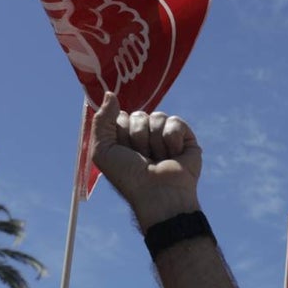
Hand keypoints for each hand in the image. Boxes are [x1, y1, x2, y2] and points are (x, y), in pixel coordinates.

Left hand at [91, 91, 202, 228]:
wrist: (158, 193)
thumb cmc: (129, 177)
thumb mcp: (103, 150)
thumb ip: (101, 121)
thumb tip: (110, 94)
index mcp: (126, 138)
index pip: (122, 117)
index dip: (122, 133)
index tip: (125, 153)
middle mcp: (146, 135)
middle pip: (140, 115)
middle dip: (139, 137)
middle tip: (143, 158)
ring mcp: (166, 136)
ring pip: (158, 117)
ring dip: (155, 141)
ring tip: (159, 159)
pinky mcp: (186, 138)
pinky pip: (175, 122)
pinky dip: (172, 139)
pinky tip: (174, 155)